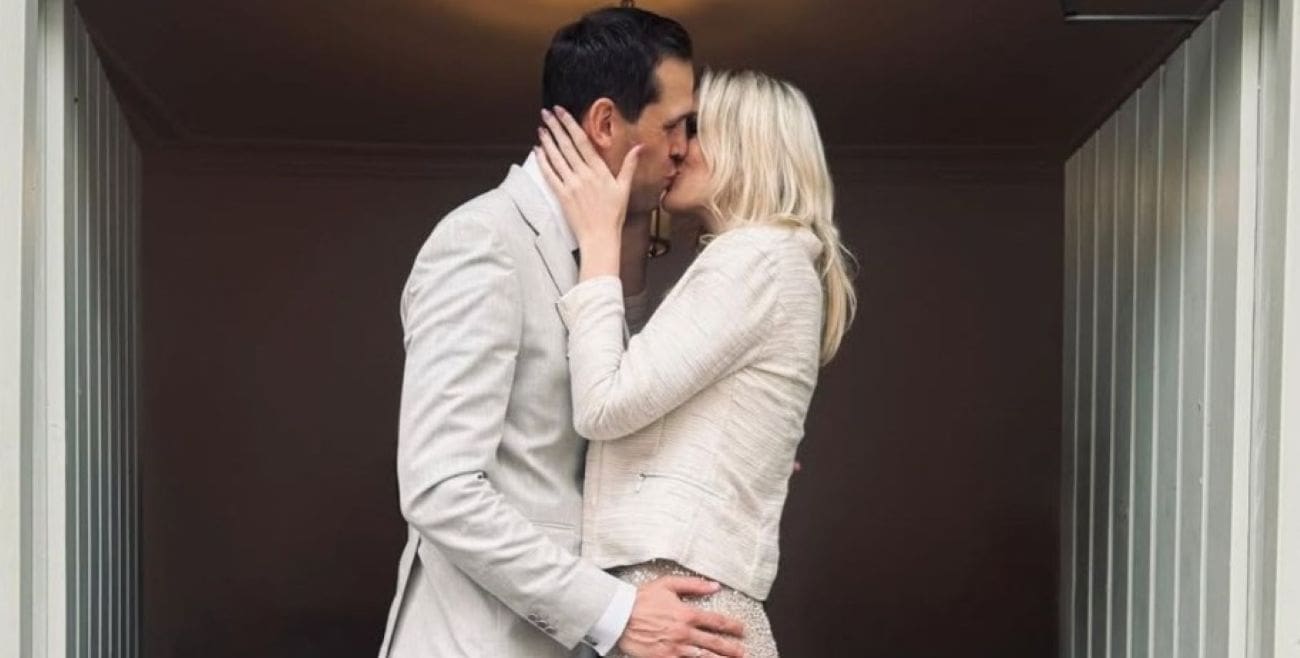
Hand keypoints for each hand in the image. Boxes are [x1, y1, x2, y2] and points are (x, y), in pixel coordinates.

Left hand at [536, 106, 642, 279]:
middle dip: (556, 127)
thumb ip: (630, 165)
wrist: (600, 237)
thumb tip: (640, 147)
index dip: (571, 125)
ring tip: (541, 127)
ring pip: (557, 158)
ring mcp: (571, 185)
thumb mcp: (624, 188)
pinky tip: (537, 150)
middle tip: (547, 113)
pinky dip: (543, 162)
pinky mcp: (562, 196)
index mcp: (599, 171)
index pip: (583, 142)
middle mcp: (584, 175)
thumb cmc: (614, 214)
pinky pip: (550, 175)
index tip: (562, 112)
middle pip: (567, 146)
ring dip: (547, 141)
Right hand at [617, 576, 746, 657]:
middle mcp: (684, 633)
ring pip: (704, 657)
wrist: (618, 616)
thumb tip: (714, 586)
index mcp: (687, 613)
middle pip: (714, 643)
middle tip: (742, 652)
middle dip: (731, 648)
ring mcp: (675, 648)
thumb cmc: (641, 599)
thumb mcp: (668, 584)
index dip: (732, 626)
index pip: (716, 622)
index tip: (741, 629)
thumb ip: (693, 585)